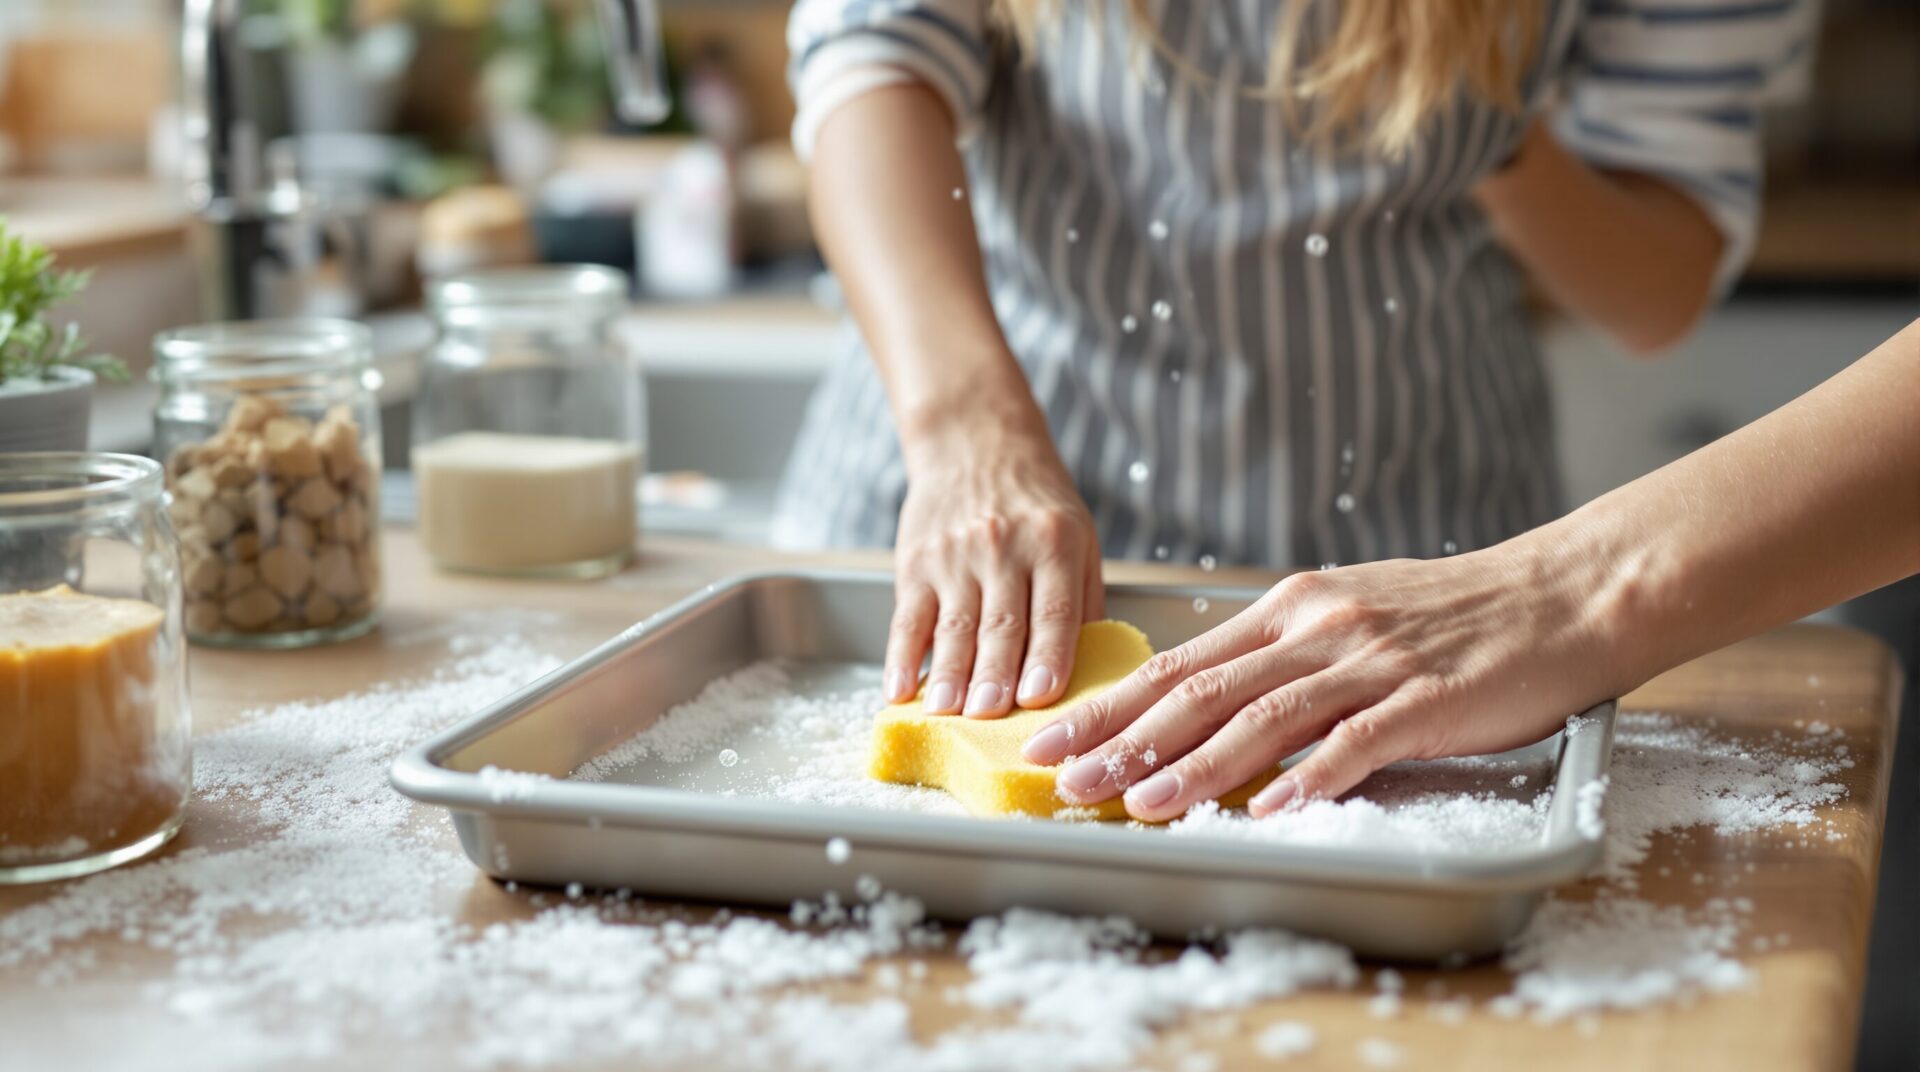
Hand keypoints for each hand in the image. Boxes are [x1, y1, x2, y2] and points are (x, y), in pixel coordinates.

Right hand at [885, 416, 1102, 717]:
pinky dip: (901, 658)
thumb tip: (1088, 674)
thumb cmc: (1035, 501)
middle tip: (988, 719)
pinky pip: (907, 617)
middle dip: (993, 676)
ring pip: (953, 625)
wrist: (974, 441)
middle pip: (1000, 624)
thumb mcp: (1078, 536)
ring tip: (946, 713)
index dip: (1046, 655)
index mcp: (1054, 542)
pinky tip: (900, 690)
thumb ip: (1082, 600)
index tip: (1040, 697)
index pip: (1052, 608)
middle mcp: (1004, 547)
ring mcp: (955, 554)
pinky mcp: (915, 561)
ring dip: (948, 675)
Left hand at [1020, 543, 1628, 820]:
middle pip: (1200, 689)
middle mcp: (1316, 628)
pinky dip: (1308, 779)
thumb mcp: (1349, 614)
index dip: (1109, 704)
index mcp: (1289, 608)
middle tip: (1064, 778)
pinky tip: (1269, 811)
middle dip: (1123, 739)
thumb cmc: (1454, 615)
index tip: (1050, 736)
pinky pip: (1355, 742)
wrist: (1561, 594)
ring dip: (1196, 766)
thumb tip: (1206, 703)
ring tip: (1142, 803)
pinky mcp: (1425, 697)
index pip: (1178, 662)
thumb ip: (1281, 657)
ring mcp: (1370, 661)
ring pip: (1262, 718)